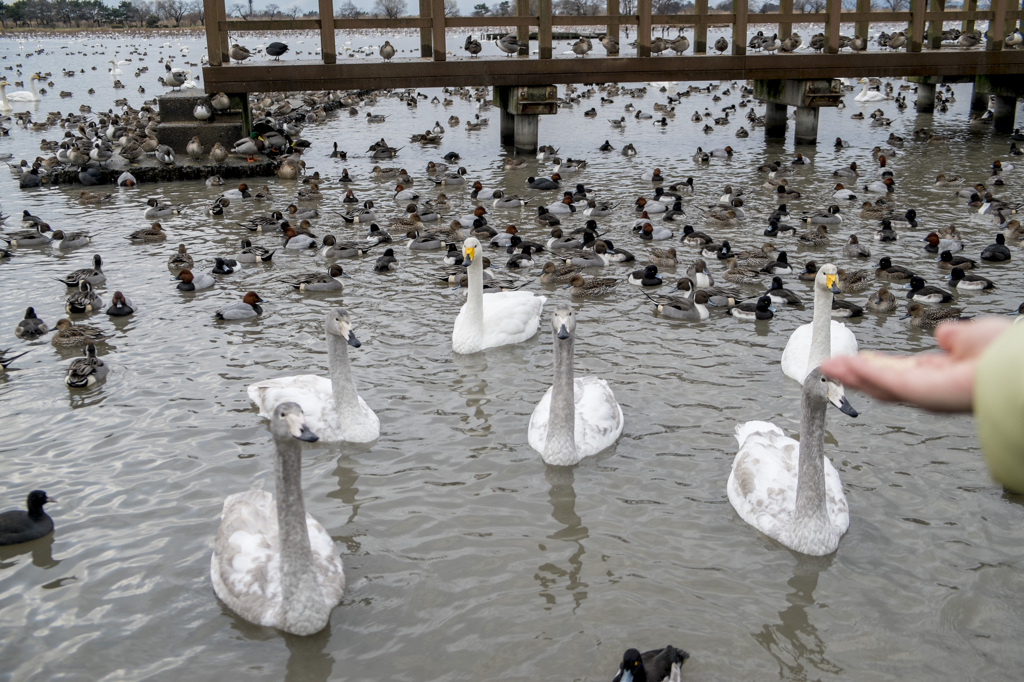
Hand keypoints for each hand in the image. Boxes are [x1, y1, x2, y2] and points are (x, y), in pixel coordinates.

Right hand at [819, 317, 1012, 412]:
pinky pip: (885, 381)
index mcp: (942, 373)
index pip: (899, 371)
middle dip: (853, 375)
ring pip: (878, 385)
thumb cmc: (1007, 353)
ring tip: (827, 368)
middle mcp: (930, 386)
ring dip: (851, 376)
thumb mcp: (973, 335)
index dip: (873, 365)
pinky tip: (844, 366)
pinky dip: (863, 373)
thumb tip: (944, 334)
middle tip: (829, 368)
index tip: (853, 359)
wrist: (1017, 366)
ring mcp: (924, 392)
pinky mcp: (920, 391)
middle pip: (881, 383)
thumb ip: (953, 336)